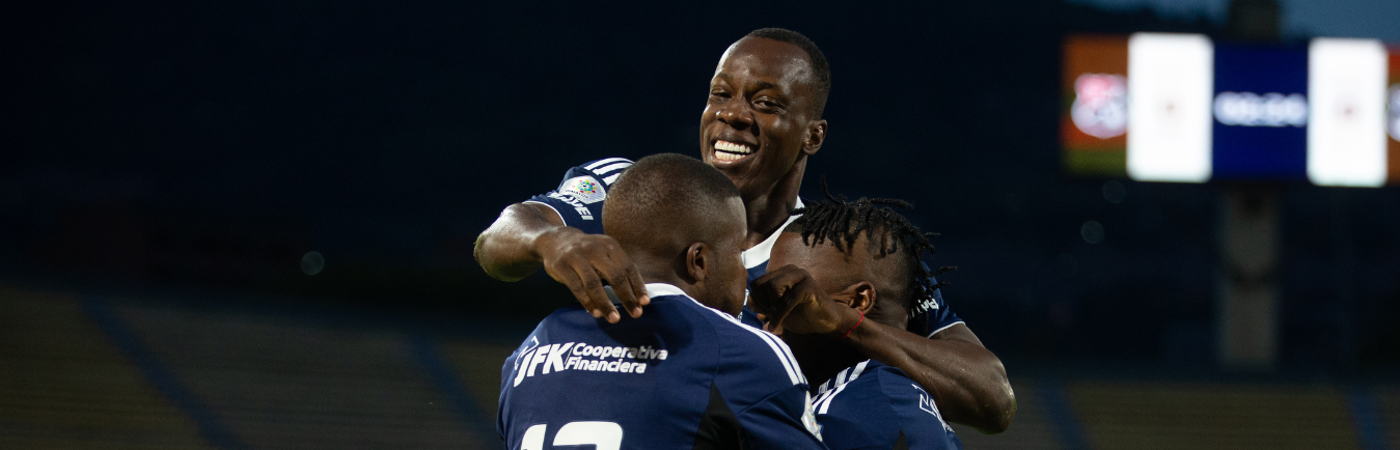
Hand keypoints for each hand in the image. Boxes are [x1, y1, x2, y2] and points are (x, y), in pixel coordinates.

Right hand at [534, 227, 648, 322]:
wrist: (555, 239)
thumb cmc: (587, 252)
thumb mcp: (604, 252)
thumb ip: (618, 267)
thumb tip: (637, 294)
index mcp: (610, 245)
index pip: (628, 267)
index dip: (637, 286)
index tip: (645, 303)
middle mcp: (594, 249)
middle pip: (614, 275)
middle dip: (626, 297)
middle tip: (635, 314)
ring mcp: (576, 257)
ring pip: (594, 284)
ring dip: (606, 303)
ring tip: (614, 318)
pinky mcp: (561, 266)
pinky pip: (576, 287)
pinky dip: (587, 302)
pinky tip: (596, 313)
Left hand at [749, 265, 857, 336]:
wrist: (827, 322)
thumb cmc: (802, 316)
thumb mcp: (777, 312)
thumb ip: (763, 305)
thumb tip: (749, 301)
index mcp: (781, 273)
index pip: (756, 283)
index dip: (757, 300)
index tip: (766, 312)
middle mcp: (790, 270)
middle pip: (762, 284)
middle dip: (763, 303)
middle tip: (771, 315)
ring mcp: (800, 276)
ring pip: (772, 287)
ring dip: (773, 307)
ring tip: (779, 316)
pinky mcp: (809, 286)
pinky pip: (787, 300)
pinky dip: (780, 316)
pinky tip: (778, 327)